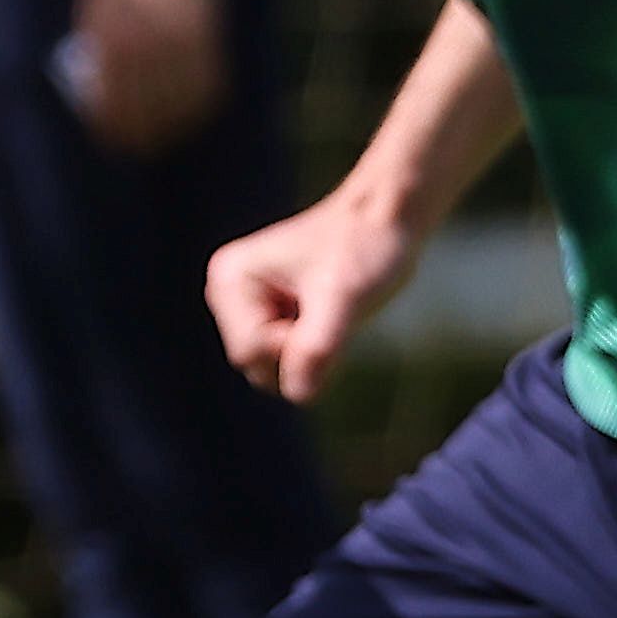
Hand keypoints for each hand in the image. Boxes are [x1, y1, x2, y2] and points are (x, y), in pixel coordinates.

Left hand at [68, 0, 228, 157]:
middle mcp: (152, 50)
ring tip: (162, 137)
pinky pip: (209, 90)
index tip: (110, 139)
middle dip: (140, 136)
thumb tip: (98, 98)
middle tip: (136, 147)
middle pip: (148, 115)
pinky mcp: (213, 43)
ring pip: (182, 108)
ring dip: (171, 128)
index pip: (113, 106)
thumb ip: (96, 56)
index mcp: (114, 42)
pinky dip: (198, 107)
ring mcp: (187, 48)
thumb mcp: (94, 13)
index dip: (111, 129)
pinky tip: (188, 114)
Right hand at [206, 192, 421, 400]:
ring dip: (310, 355)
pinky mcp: (271, 318)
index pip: (248, 352)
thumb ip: (317, 346)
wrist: (388, 222)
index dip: (293, 348)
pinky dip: (316, 352)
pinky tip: (332, 317)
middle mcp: (229, 295)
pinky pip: (289, 362)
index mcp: (230, 280)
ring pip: (272, 370)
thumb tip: (298, 395)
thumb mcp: (344, 298)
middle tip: (332, 313)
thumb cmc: (365, 248)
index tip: (325, 312)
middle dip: (300, 353)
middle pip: (255, 365)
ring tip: (332, 312)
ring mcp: (248, 308)